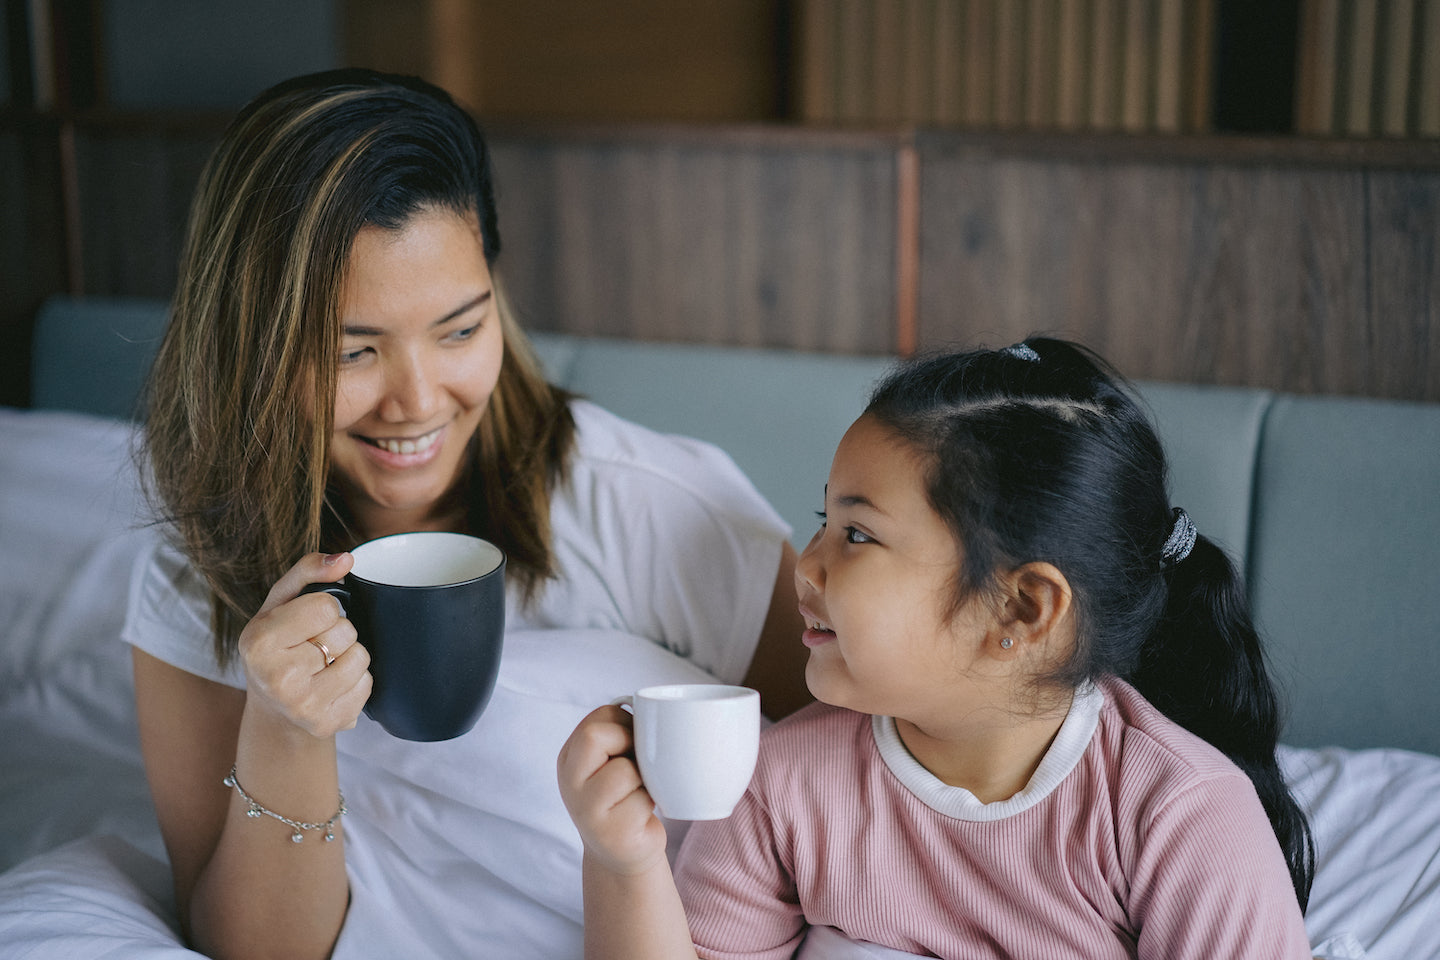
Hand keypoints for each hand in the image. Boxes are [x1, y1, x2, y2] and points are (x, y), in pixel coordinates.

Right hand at [237, 552, 371, 738]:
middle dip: (337, 633)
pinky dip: (356, 682)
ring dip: (350, 656)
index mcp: (259, 642)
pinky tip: (331, 686)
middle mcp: (277, 678)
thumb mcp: (280, 603)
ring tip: (324, 665)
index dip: (323, 610)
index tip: (306, 623)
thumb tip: (346, 558)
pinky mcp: (326, 724)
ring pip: (361, 658)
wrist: (273, 709)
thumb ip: (309, 571)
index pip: (326, 607)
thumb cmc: (277, 646)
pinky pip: (366, 686)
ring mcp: (302, 706)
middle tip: (313, 646)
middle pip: (345, 632)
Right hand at [557, 705, 670, 876]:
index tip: (637, 740)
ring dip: (645, 778)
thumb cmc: (625, 798)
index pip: (599, 716)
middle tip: (640, 763)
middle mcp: (569, 782)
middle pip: (595, 736)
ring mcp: (585, 810)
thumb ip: (619, 736)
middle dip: (630, 743)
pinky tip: (641, 814)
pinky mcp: (609, 833)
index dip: (627, 722)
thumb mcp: (612, 763)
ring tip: (640, 791)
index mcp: (569, 757)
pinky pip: (640, 800)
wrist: (622, 855)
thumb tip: (651, 712)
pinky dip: (650, 803)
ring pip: (624, 770)